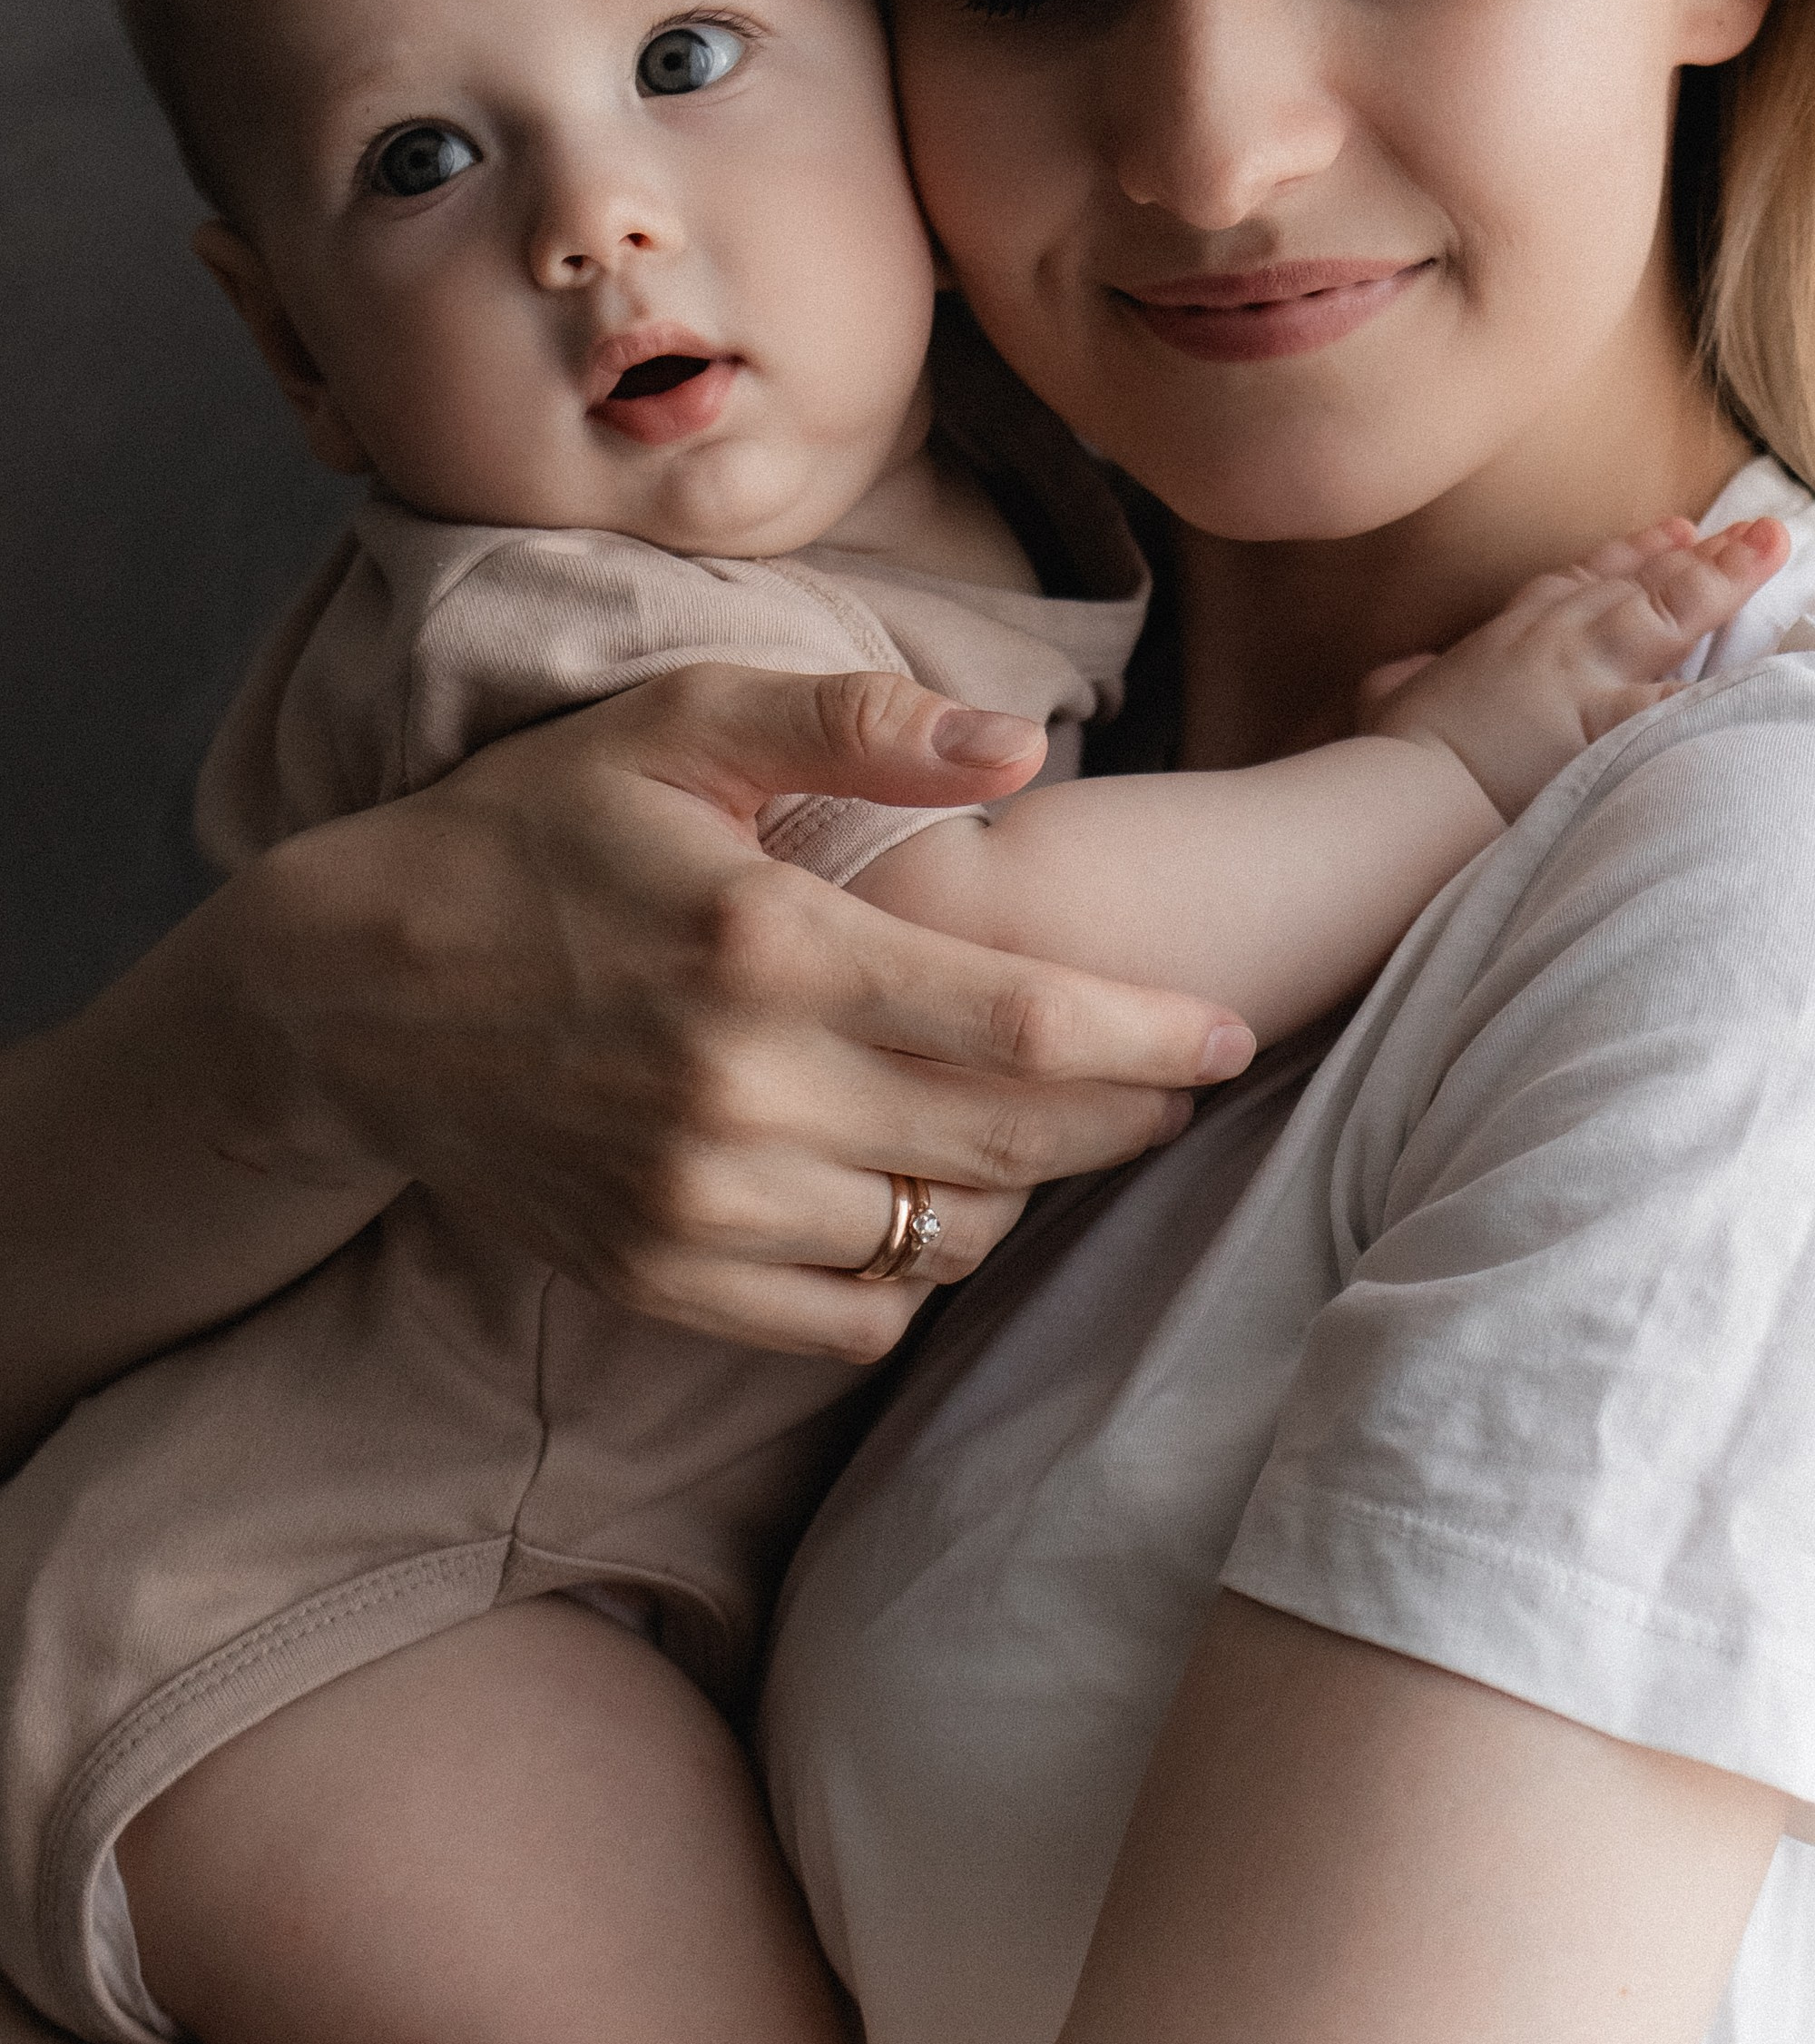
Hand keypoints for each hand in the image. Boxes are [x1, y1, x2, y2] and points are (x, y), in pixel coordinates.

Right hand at [220, 663, 1254, 1360]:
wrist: (353, 987)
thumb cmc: (540, 828)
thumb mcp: (682, 724)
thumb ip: (858, 723)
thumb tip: (1022, 744)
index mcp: (768, 947)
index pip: (1017, 1023)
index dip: (1148, 1037)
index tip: (1233, 1030)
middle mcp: (741, 1094)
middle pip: (1007, 1147)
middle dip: (1125, 1117)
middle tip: (1180, 1077)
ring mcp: (695, 1204)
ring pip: (939, 1243)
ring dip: (1022, 1193)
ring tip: (1048, 1126)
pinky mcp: (657, 1277)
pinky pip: (846, 1320)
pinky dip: (914, 1273)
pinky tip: (926, 1196)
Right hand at [1357, 519, 1789, 823]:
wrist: (1403, 798)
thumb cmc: (1390, 758)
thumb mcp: (1389, 703)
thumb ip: (1404, 684)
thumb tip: (1401, 679)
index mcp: (1509, 639)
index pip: (1580, 584)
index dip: (1632, 556)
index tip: (1677, 531)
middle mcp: (1555, 646)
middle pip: (1639, 586)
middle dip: (1701, 555)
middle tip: (1760, 529)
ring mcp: (1586, 681)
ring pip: (1666, 614)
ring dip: (1721, 580)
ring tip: (1771, 548)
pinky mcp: (1607, 729)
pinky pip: (1682, 700)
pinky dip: (1726, 682)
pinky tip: (1775, 663)